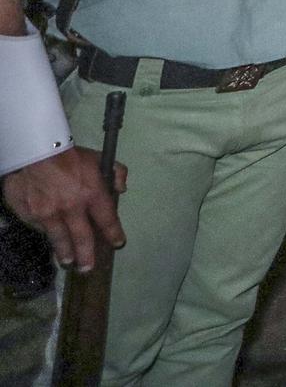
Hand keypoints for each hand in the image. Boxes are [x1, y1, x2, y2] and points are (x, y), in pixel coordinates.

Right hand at [2, 148, 125, 271]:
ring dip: (64, 252)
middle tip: (87, 268)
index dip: (114, 233)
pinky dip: (44, 233)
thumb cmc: (69, 155)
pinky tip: (47, 236)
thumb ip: (116, 172)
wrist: (33, 151)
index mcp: (91, 194)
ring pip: (58, 239)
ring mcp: (47, 214)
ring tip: (67, 262)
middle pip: (81, 238)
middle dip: (86, 255)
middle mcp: (71, 208)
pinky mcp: (29, 214)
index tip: (118, 243)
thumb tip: (122, 189)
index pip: (107, 219)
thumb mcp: (98, 158)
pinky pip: (38, 228)